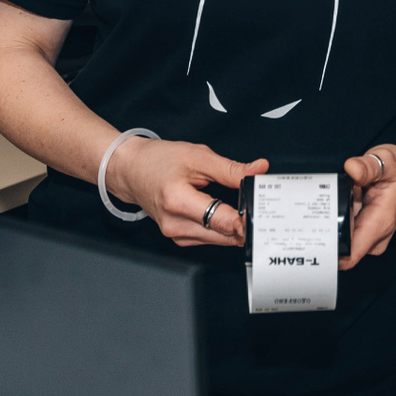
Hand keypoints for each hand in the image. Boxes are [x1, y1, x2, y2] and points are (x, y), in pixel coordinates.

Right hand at [105, 138, 267, 247]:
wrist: (132, 171)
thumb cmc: (160, 161)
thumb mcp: (198, 156)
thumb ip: (231, 169)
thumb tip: (258, 170)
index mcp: (178, 201)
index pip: (222, 220)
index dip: (246, 218)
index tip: (263, 212)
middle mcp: (175, 224)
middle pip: (223, 234)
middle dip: (244, 222)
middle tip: (263, 209)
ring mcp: (175, 234)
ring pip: (219, 239)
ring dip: (234, 227)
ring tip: (246, 208)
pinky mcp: (178, 237)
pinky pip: (209, 238)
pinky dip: (221, 228)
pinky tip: (226, 214)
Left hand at [341, 145, 395, 269]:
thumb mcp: (387, 161)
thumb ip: (367, 166)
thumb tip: (351, 168)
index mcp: (381, 223)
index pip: (350, 254)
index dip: (329, 249)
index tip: (319, 232)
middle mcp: (377, 236)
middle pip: (340, 243)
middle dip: (331, 224)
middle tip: (338, 197)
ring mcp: (372, 236)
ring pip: (342, 234)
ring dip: (338, 217)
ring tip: (349, 194)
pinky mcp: (368, 233)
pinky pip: (347, 229)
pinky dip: (344, 214)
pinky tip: (351, 198)